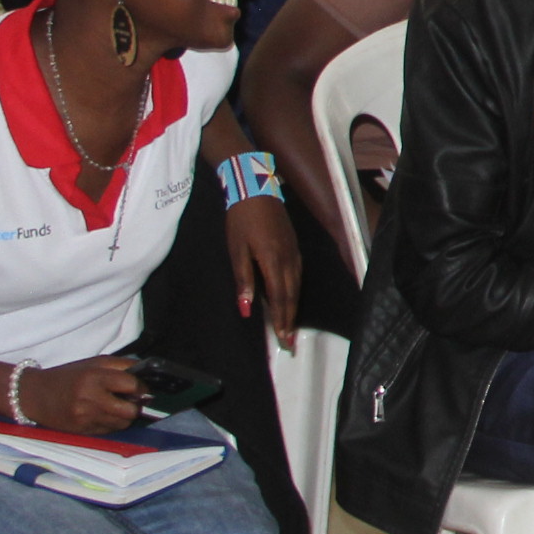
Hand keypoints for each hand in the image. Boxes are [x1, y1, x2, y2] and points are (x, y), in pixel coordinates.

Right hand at [19, 357, 145, 436]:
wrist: (34, 396)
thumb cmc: (68, 376)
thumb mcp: (93, 363)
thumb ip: (121, 366)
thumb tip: (146, 373)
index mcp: (94, 378)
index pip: (131, 385)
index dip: (141, 387)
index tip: (141, 387)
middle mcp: (91, 399)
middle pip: (131, 410)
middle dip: (135, 405)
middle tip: (131, 400)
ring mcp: (86, 418)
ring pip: (122, 423)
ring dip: (126, 416)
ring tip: (117, 407)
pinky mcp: (82, 431)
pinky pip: (109, 431)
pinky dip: (112, 423)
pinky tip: (105, 414)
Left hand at [226, 196, 303, 347]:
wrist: (256, 191)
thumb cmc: (241, 221)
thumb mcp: (236, 251)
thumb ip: (243, 280)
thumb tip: (246, 309)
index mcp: (273, 262)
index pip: (279, 298)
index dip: (280, 320)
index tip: (283, 340)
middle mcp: (289, 261)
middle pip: (291, 296)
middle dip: (290, 320)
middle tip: (290, 342)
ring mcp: (294, 254)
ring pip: (296, 287)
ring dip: (293, 308)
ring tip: (291, 326)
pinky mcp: (294, 248)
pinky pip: (297, 276)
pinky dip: (295, 292)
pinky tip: (291, 298)